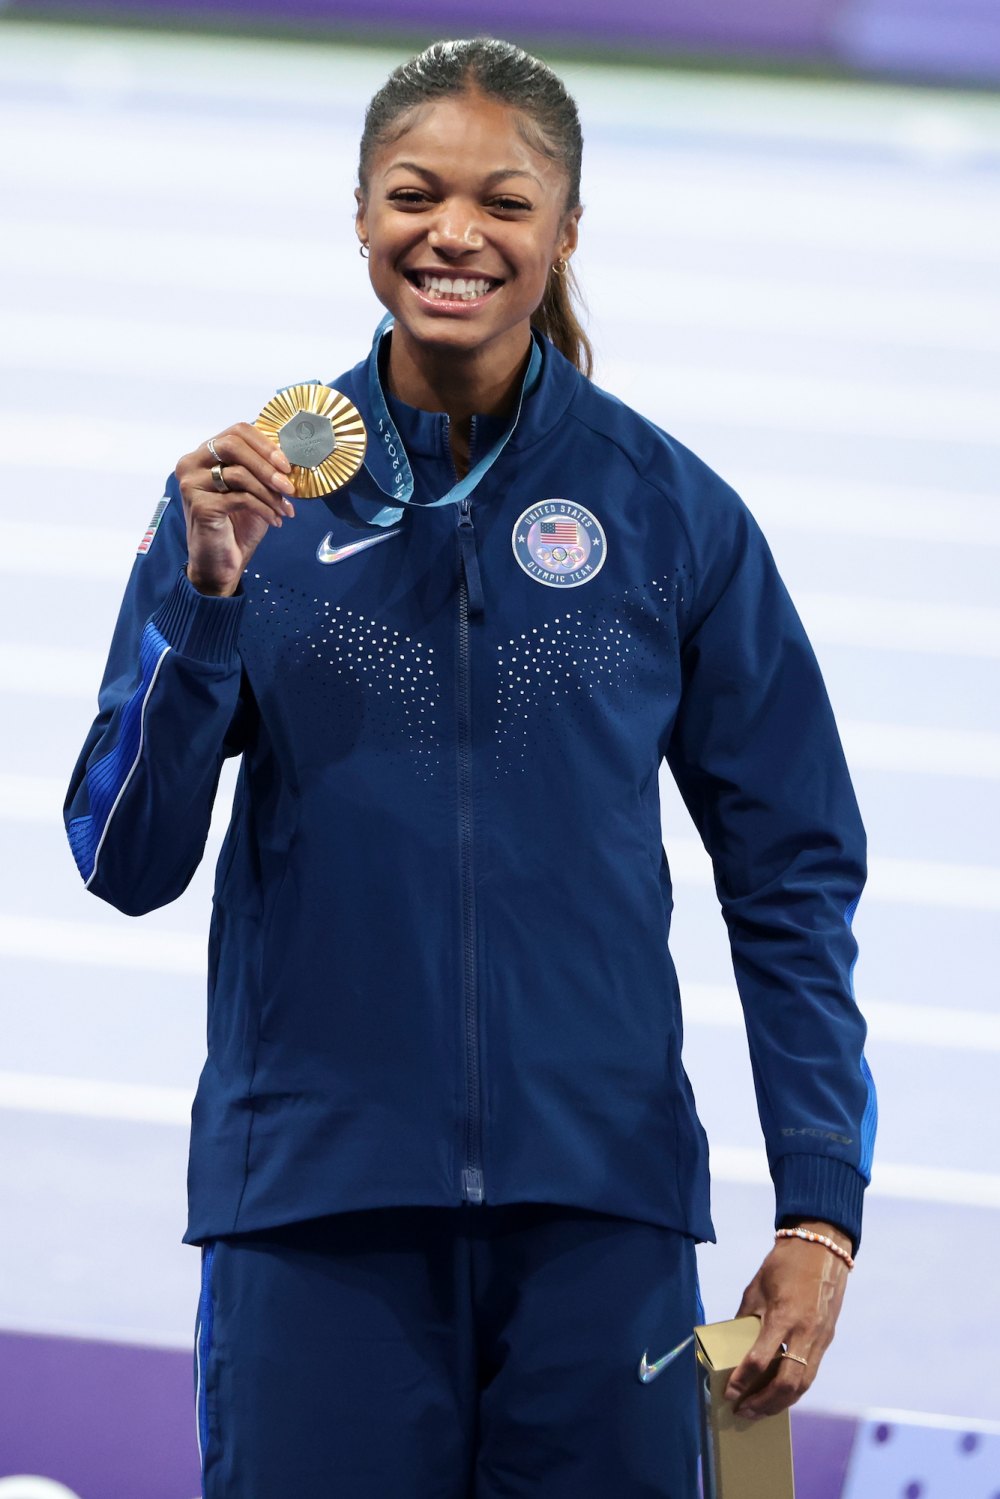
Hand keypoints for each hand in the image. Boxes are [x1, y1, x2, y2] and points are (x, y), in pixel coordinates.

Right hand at [176, 424, 295, 596]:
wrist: (222, 563)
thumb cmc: (238, 525)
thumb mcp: (254, 490)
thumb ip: (263, 468)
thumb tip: (290, 454)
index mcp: (205, 454)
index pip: (237, 432)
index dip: (265, 444)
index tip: (286, 464)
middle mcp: (191, 464)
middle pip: (233, 445)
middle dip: (267, 464)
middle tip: (289, 485)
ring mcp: (192, 484)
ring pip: (238, 473)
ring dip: (270, 492)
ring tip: (285, 508)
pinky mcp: (200, 505)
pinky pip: (241, 498)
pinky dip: (264, 508)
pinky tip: (275, 520)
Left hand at [723, 1219, 850, 1418]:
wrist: (821, 1248)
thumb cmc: (783, 1264)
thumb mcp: (756, 1288)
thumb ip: (746, 1318)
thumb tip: (733, 1344)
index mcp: (783, 1316)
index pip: (759, 1360)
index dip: (742, 1381)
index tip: (729, 1394)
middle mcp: (804, 1332)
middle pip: (786, 1384)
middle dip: (763, 1404)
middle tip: (743, 1412)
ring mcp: (819, 1338)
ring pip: (802, 1385)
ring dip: (780, 1403)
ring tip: (759, 1410)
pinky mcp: (826, 1339)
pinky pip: (811, 1372)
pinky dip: (794, 1389)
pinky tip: (779, 1394)